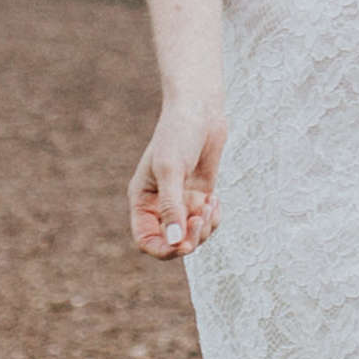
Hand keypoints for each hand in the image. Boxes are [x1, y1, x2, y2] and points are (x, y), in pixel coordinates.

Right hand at [129, 101, 224, 261]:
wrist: (200, 110)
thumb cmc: (178, 134)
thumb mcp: (171, 170)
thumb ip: (172, 207)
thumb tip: (174, 242)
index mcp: (143, 200)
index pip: (146, 240)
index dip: (163, 249)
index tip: (182, 244)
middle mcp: (160, 204)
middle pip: (171, 242)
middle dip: (189, 238)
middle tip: (202, 219)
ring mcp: (182, 200)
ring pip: (191, 234)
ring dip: (204, 228)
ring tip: (210, 203)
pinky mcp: (200, 194)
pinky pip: (206, 221)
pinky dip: (213, 218)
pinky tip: (215, 199)